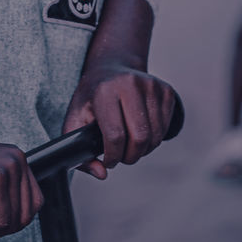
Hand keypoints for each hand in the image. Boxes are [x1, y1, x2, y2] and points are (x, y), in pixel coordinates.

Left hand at [61, 62, 177, 179]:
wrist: (111, 68)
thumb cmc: (92, 97)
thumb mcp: (75, 118)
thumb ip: (79, 149)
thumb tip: (102, 173)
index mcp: (104, 90)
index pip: (115, 136)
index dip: (112, 157)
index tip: (108, 160)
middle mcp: (129, 83)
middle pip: (140, 139)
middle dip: (130, 156)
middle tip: (121, 156)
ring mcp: (151, 85)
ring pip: (155, 137)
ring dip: (143, 150)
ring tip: (129, 143)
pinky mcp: (166, 90)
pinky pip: (165, 129)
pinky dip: (154, 138)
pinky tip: (140, 129)